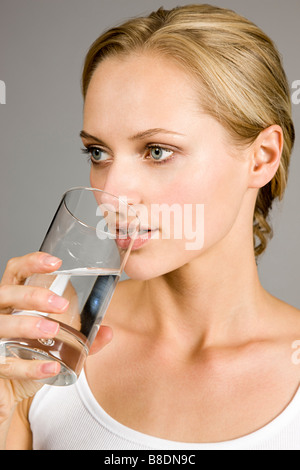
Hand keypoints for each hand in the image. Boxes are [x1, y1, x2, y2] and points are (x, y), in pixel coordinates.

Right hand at [0, 252, 111, 423]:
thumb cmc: (32, 351)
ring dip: (27, 325)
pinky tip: (52, 367)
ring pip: (1, 325)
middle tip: (62, 304)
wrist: (12, 387)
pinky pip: (8, 365)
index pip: (16, 271)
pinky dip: (31, 367)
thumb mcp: (59, 339)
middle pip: (6, 294)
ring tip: (53, 330)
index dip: (32, 263)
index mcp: (14, 299)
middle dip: (33, 296)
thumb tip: (108, 332)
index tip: (57, 263)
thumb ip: (83, 336)